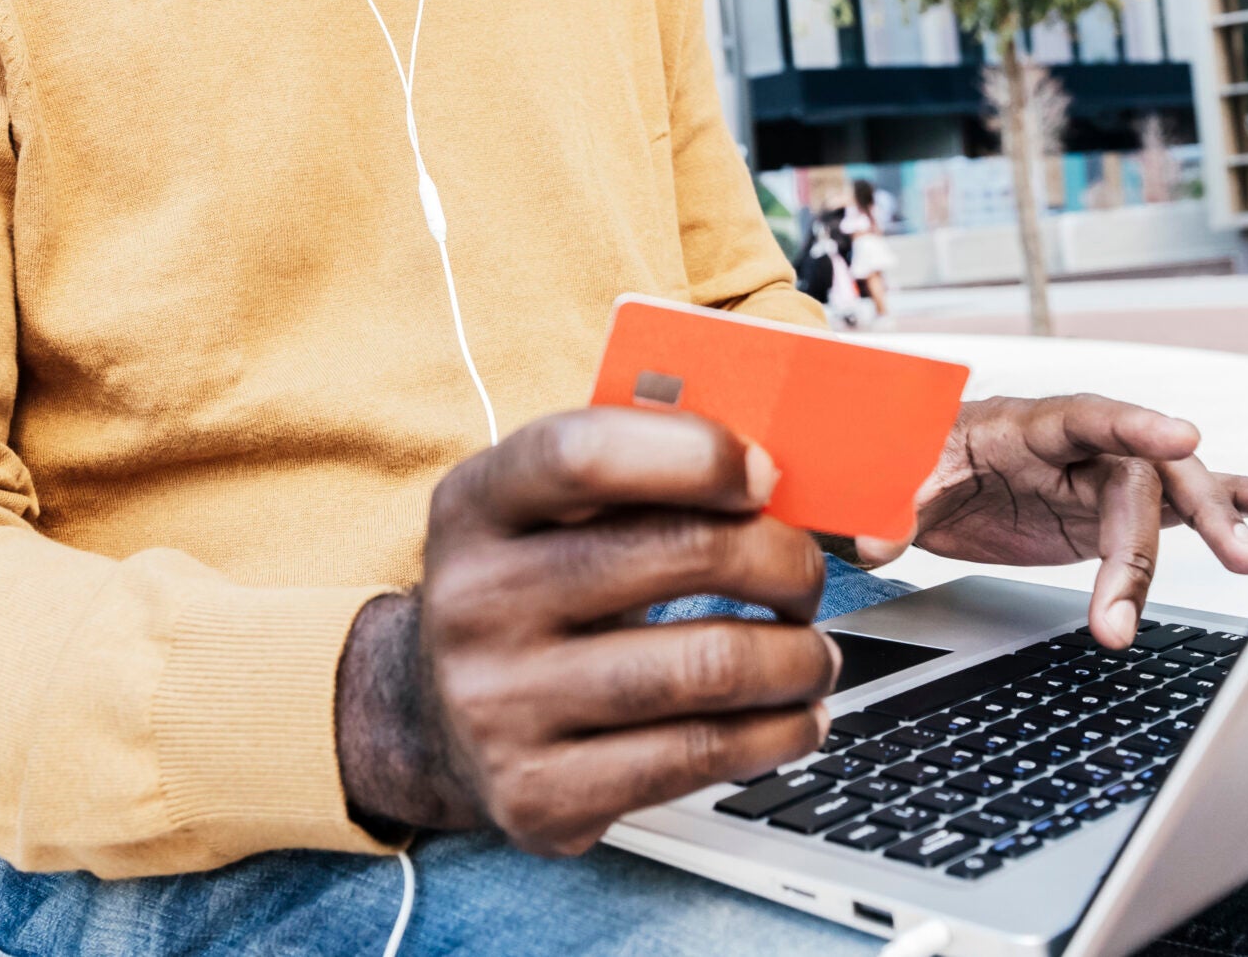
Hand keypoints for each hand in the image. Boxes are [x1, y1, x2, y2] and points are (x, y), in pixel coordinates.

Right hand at [336, 409, 842, 854]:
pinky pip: (696, 758)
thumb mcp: (547, 511)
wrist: (434, 717)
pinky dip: (774, 735)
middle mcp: (475, 601)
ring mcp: (500, 705)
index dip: (695, 454)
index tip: (765, 474)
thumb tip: (791, 475)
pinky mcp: (539, 793)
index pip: (584, 454)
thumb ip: (640, 474)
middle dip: (784, 560)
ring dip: (796, 659)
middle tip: (806, 577)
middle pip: (677, 553)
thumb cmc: (533, 588)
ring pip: (705, 667)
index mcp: (476, 504)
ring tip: (813, 656)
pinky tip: (790, 719)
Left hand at [852, 395, 1247, 649]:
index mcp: (1028, 423)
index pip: (1089, 416)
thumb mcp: (899, 478)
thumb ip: (893, 504)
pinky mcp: (1115, 509)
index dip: (1137, 423)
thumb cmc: (917, 457)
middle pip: (1141, 475)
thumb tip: (874, 539)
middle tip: (1198, 579)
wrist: (922, 475)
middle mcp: (1078, 444)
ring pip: (1174, 490)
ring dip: (1220, 518)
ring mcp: (1103, 475)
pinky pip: (1182, 505)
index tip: (1183, 434)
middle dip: (1172, 528)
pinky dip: (1234, 501)